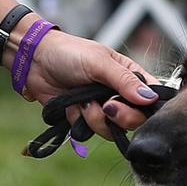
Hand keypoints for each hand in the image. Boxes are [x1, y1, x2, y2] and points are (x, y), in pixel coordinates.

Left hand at [20, 30, 158, 142]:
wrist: (35, 61)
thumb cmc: (70, 53)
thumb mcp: (99, 63)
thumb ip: (124, 81)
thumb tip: (150, 98)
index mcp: (130, 77)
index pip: (150, 99)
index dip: (146, 108)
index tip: (134, 106)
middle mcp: (118, 96)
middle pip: (133, 121)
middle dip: (118, 117)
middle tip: (105, 105)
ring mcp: (101, 109)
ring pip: (109, 130)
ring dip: (93, 118)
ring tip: (81, 101)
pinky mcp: (83, 119)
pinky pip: (88, 132)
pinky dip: (77, 120)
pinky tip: (70, 106)